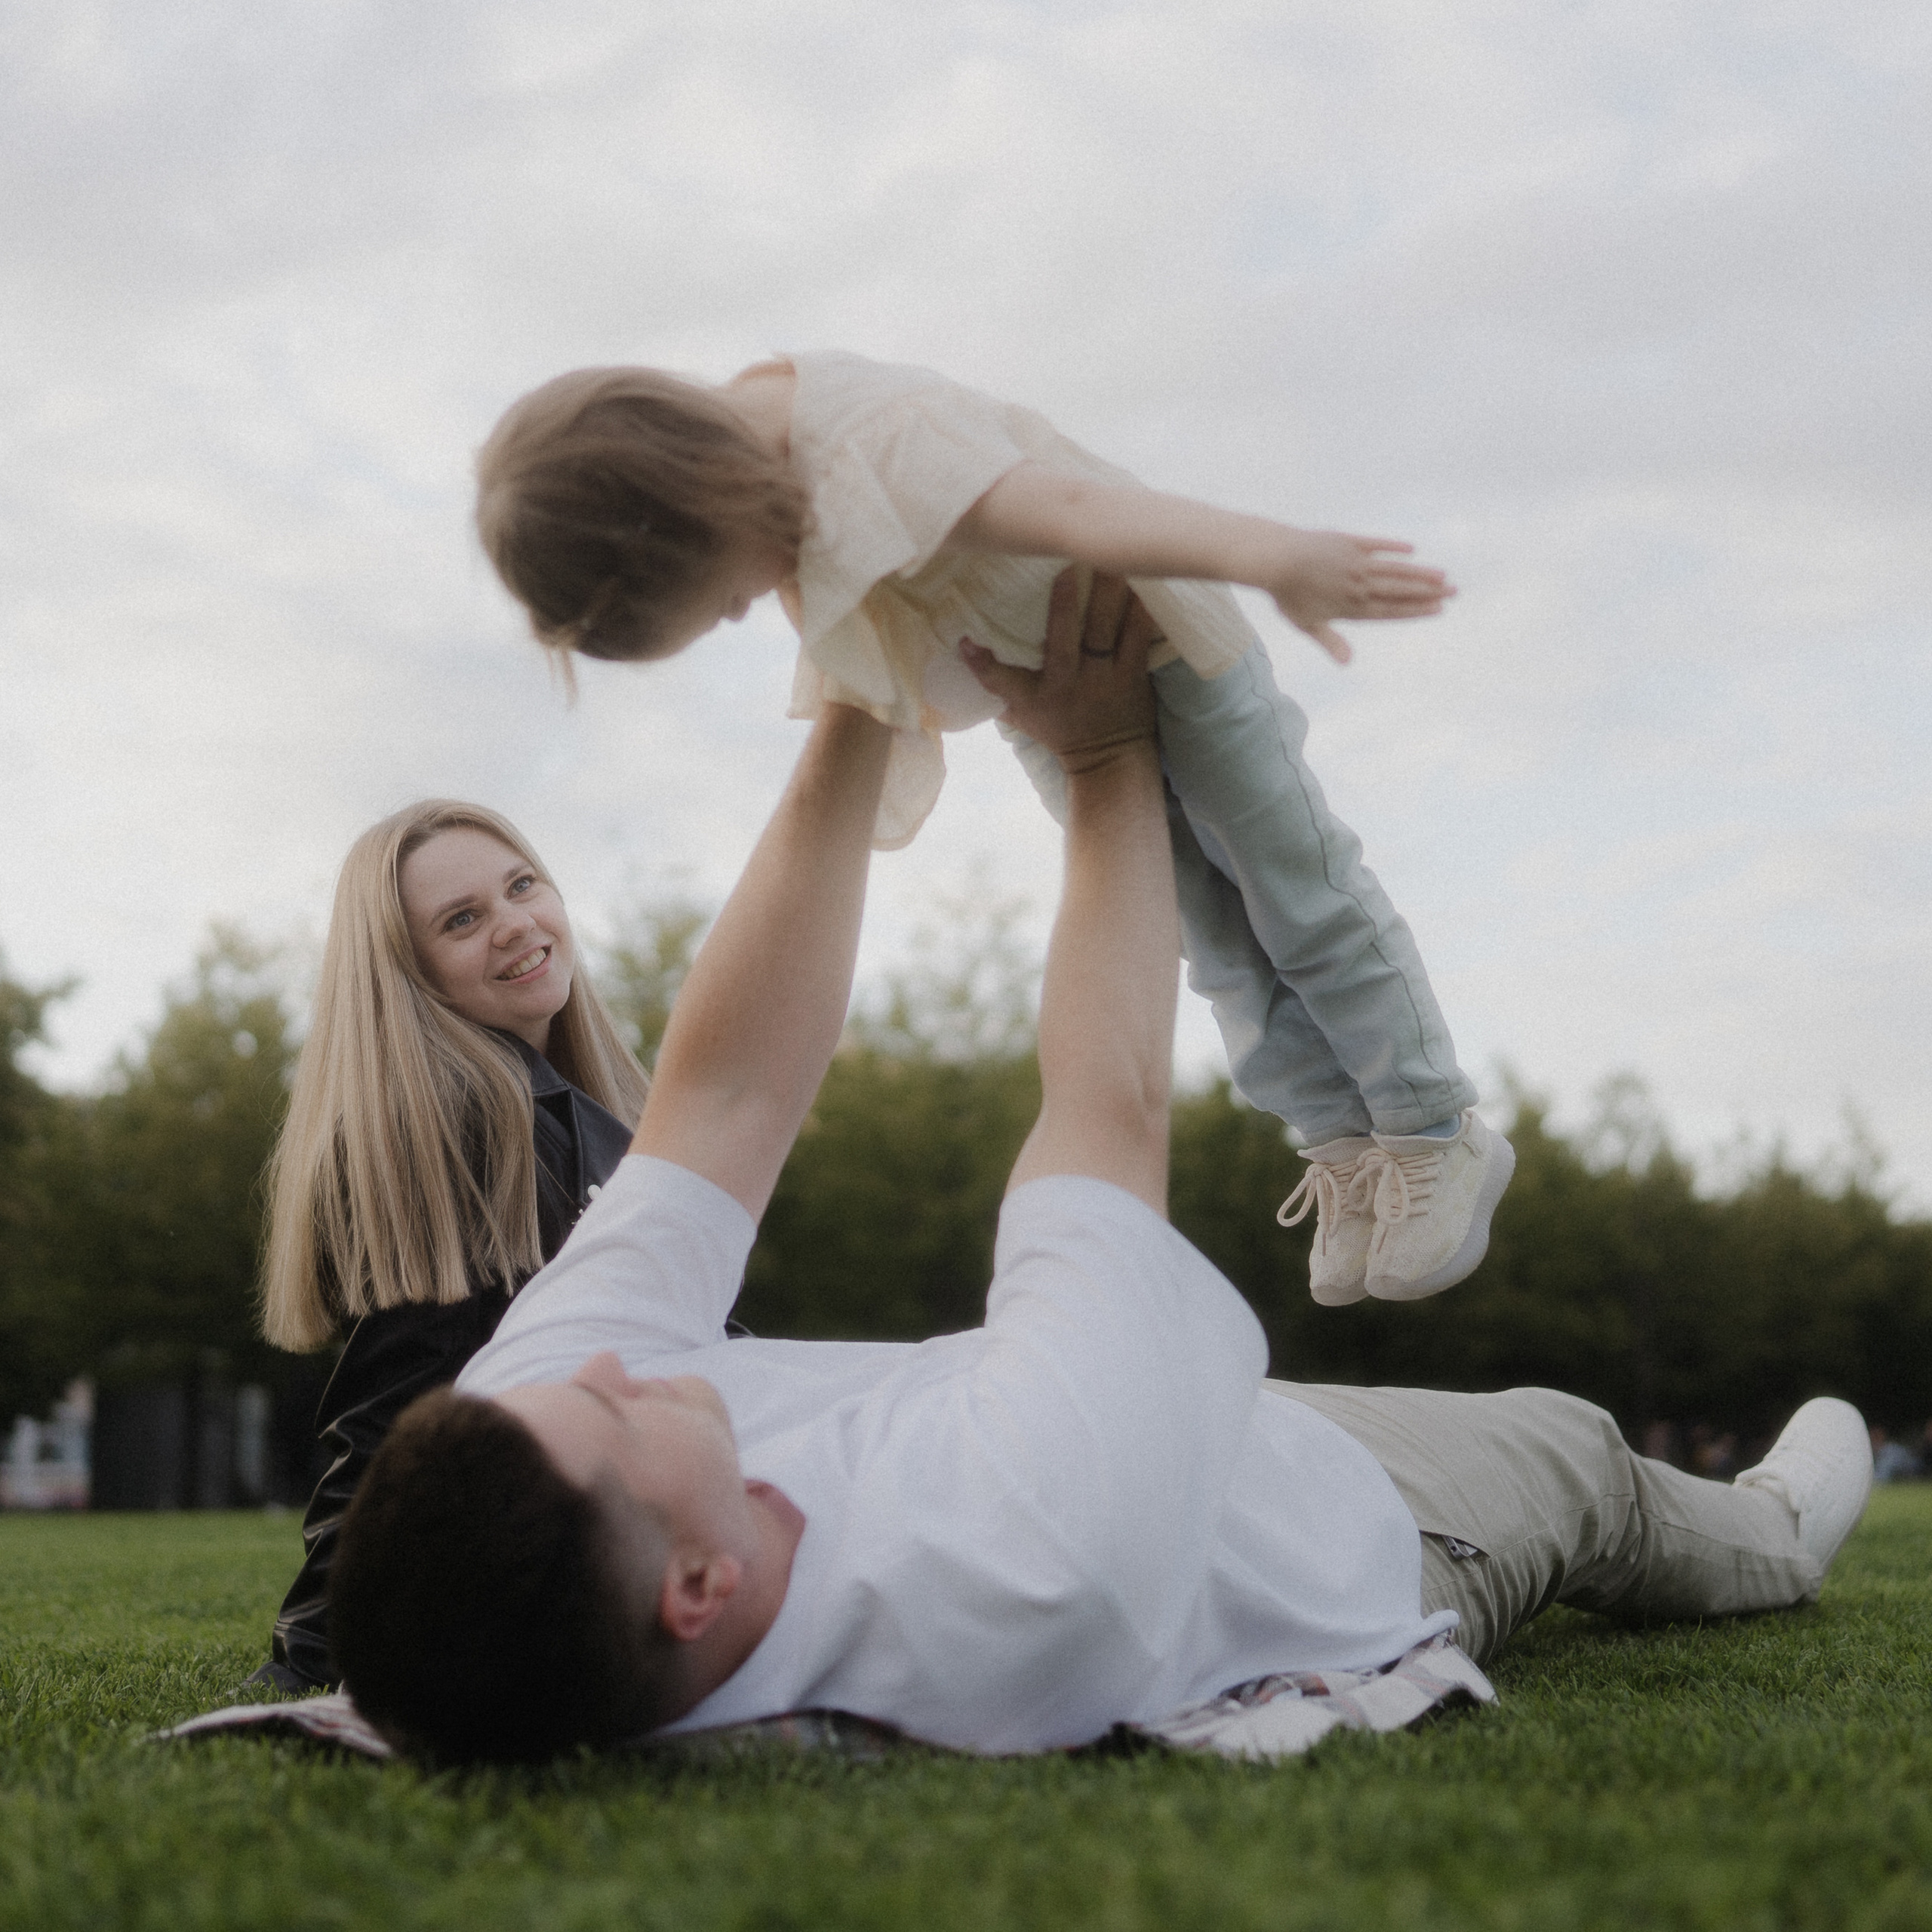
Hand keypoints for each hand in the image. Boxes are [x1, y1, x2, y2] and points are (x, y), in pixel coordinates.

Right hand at [960, 570, 1158, 773]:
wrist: (1109, 759)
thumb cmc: (1059, 728)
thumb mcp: (1020, 712)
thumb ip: (996, 681)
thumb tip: (963, 644)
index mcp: (1037, 695)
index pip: (1001, 681)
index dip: (982, 663)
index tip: (965, 640)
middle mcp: (1069, 684)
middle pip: (1063, 641)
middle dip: (1063, 604)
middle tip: (1065, 562)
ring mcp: (1104, 678)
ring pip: (1105, 630)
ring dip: (1107, 593)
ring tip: (1109, 557)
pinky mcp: (1134, 675)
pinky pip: (1138, 637)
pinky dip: (1139, 609)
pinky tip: (1142, 579)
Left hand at [1265, 530, 1454, 664]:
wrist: (1275, 560)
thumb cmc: (1288, 595)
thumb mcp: (1307, 624)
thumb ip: (1330, 642)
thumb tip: (1347, 664)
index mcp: (1350, 607)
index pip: (1390, 610)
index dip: (1415, 610)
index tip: (1437, 610)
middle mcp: (1358, 585)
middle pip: (1399, 590)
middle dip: (1428, 592)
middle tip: (1454, 592)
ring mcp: (1355, 562)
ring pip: (1394, 569)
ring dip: (1419, 573)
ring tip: (1442, 576)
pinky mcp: (1348, 542)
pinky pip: (1376, 544)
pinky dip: (1393, 547)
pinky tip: (1411, 551)